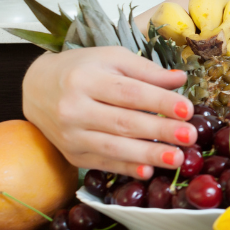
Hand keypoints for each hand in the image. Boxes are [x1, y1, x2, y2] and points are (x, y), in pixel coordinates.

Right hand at [22, 46, 196, 178]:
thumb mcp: (112, 58)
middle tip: (190, 136)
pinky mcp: (71, 154)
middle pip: (123, 122)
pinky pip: (103, 163)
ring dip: (148, 155)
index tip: (188, 109)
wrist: (39, 88)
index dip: (160, 102)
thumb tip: (180, 79)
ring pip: (113, 148)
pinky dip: (126, 168)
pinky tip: (148, 171)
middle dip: (160, 131)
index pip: (129, 93)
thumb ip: (146, 70)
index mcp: (86, 79)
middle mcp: (73, 109)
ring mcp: (70, 135)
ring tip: (177, 158)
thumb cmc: (83, 69)